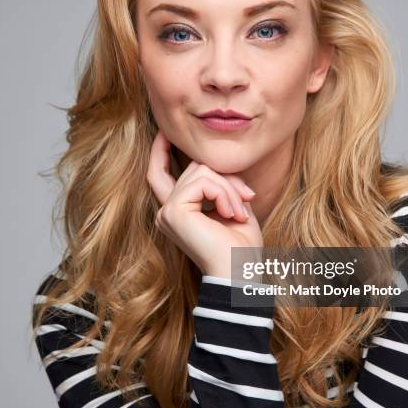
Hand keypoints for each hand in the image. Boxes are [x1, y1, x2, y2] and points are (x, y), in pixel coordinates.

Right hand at [146, 129, 263, 278]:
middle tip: (248, 197)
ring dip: (229, 187)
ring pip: (200, 171)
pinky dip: (224, 193)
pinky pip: (202, 181)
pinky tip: (232, 213)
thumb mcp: (232, 205)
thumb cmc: (241, 246)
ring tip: (240, 211)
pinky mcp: (174, 211)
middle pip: (193, 169)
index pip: (159, 174)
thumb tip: (210, 161)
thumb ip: (218, 182)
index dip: (160, 152)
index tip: (165, 133)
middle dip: (225, 177)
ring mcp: (167, 211)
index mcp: (177, 212)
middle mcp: (166, 211)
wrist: (241, 273)